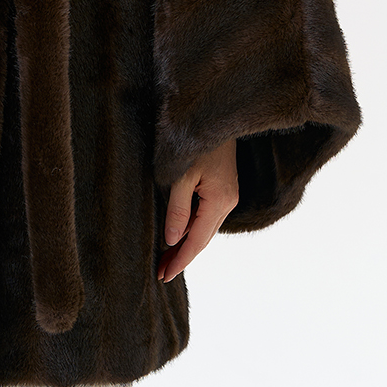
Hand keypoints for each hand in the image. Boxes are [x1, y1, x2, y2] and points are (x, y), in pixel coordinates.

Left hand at [157, 137, 238, 282]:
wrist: (216, 110)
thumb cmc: (196, 139)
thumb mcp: (181, 173)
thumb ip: (177, 208)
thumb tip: (172, 240)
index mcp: (220, 200)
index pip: (197, 241)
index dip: (180, 260)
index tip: (163, 276)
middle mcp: (227, 200)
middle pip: (202, 238)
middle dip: (180, 256)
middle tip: (159, 273)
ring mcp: (226, 193)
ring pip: (204, 227)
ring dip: (184, 242)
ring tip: (163, 258)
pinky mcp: (222, 185)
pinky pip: (205, 214)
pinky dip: (190, 226)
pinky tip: (177, 232)